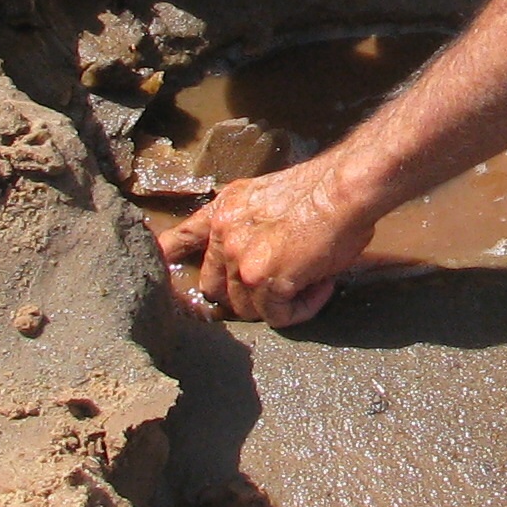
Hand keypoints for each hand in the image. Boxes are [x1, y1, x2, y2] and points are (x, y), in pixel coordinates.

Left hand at [154, 154, 381, 326]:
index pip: (183, 238)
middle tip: (278, 287)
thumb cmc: (323, 190)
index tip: (162, 266)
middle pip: (215, 287)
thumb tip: (260, 253)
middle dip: (243, 293)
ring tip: (314, 280)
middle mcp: (225, 235)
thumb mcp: (270, 197)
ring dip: (280, 302)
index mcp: (224, 210)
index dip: (170, 257)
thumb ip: (249, 224)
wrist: (344, 189)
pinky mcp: (266, 281)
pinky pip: (279, 316)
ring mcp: (242, 260)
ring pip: (247, 308)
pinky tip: (323, 288)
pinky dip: (303, 309)